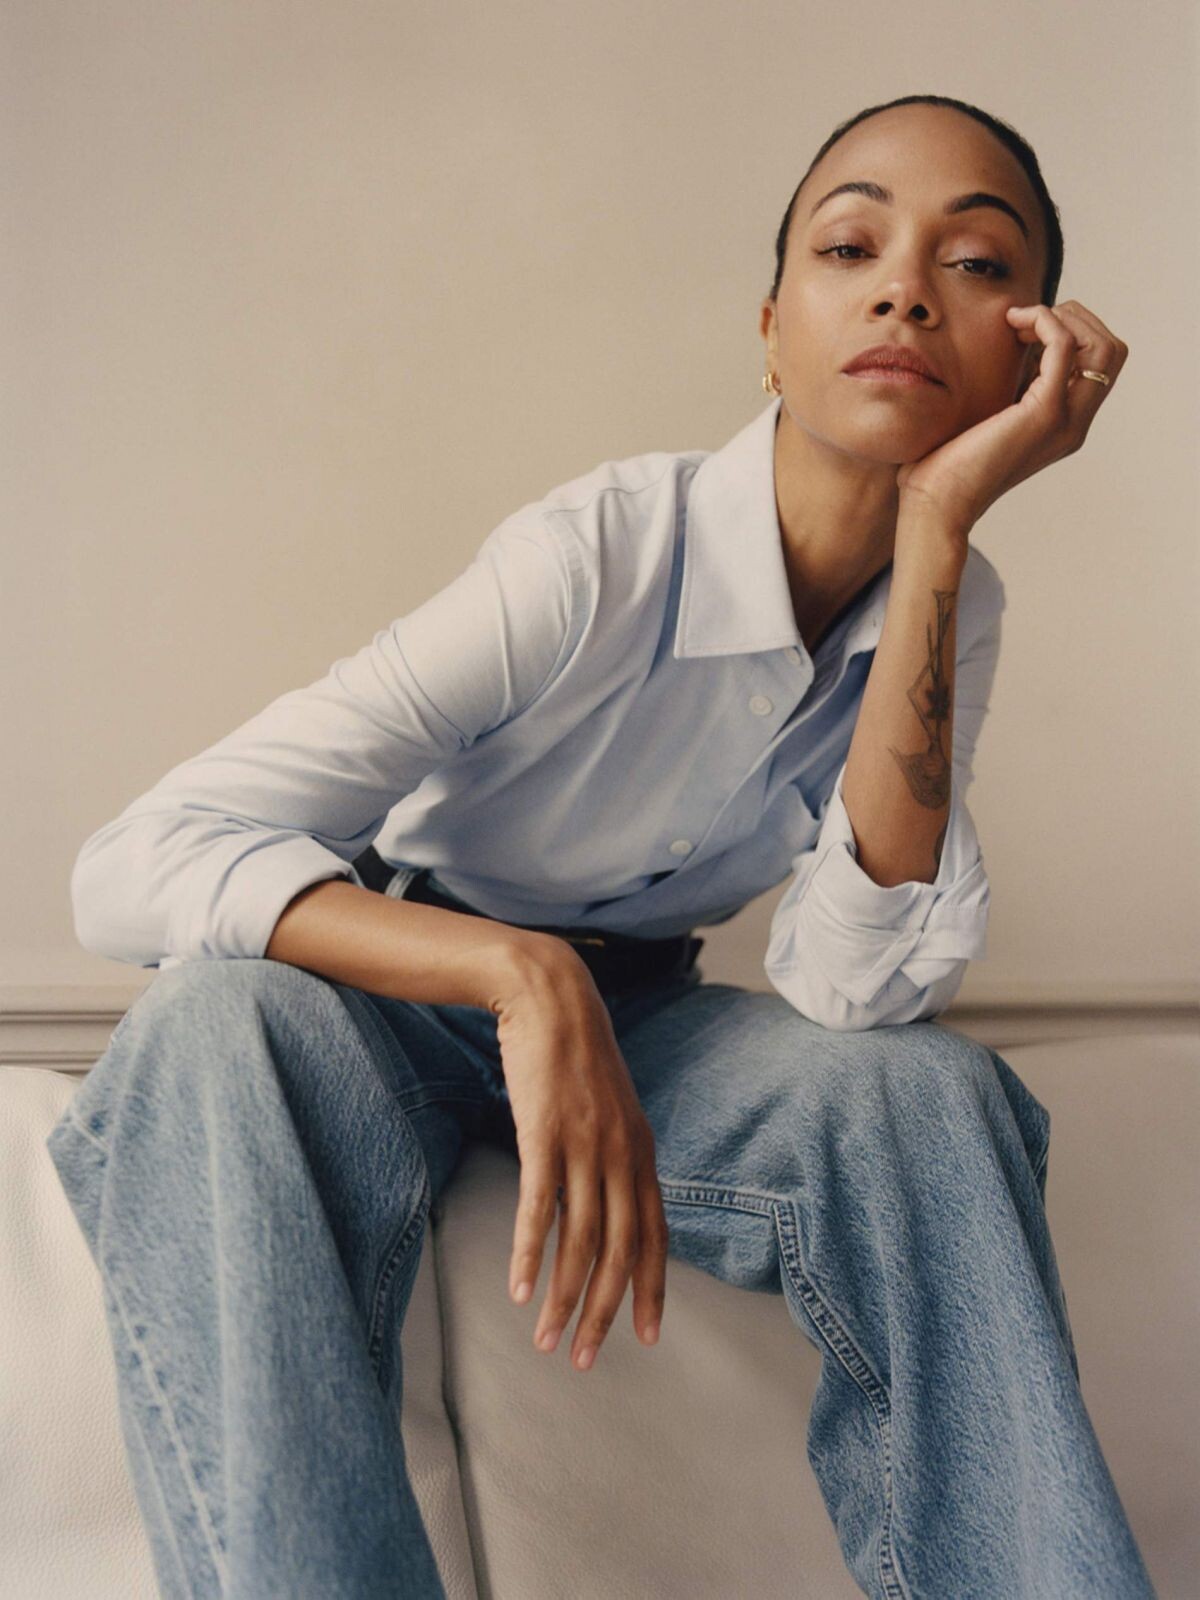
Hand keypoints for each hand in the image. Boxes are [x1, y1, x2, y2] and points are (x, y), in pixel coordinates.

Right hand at [495, 946, 665, 1370]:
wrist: (550, 996)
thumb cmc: (574, 1054)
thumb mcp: (610, 1108)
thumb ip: (616, 1153)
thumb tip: (612, 1198)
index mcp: (641, 1151)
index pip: (654, 1236)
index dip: (650, 1288)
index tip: (645, 1336)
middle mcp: (621, 1154)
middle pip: (619, 1251)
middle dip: (604, 1312)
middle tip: (586, 1360)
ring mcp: (584, 1145)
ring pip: (579, 1241)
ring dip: (563, 1299)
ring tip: (546, 1341)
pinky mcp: (544, 1134)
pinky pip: (540, 1207)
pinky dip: (529, 1254)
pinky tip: (520, 1289)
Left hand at [895, 300, 1128, 534]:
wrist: (936, 504)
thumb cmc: (946, 466)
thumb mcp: (988, 420)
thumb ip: (1010, 391)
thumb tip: (1009, 350)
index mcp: (1065, 426)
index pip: (1099, 365)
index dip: (1070, 332)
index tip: (1023, 329)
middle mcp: (1074, 425)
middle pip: (1111, 352)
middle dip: (1075, 318)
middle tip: (1026, 320)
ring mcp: (1065, 421)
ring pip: (1102, 348)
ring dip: (1064, 318)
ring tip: (1018, 322)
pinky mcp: (1044, 413)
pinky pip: (1065, 347)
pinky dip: (1045, 322)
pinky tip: (1012, 324)